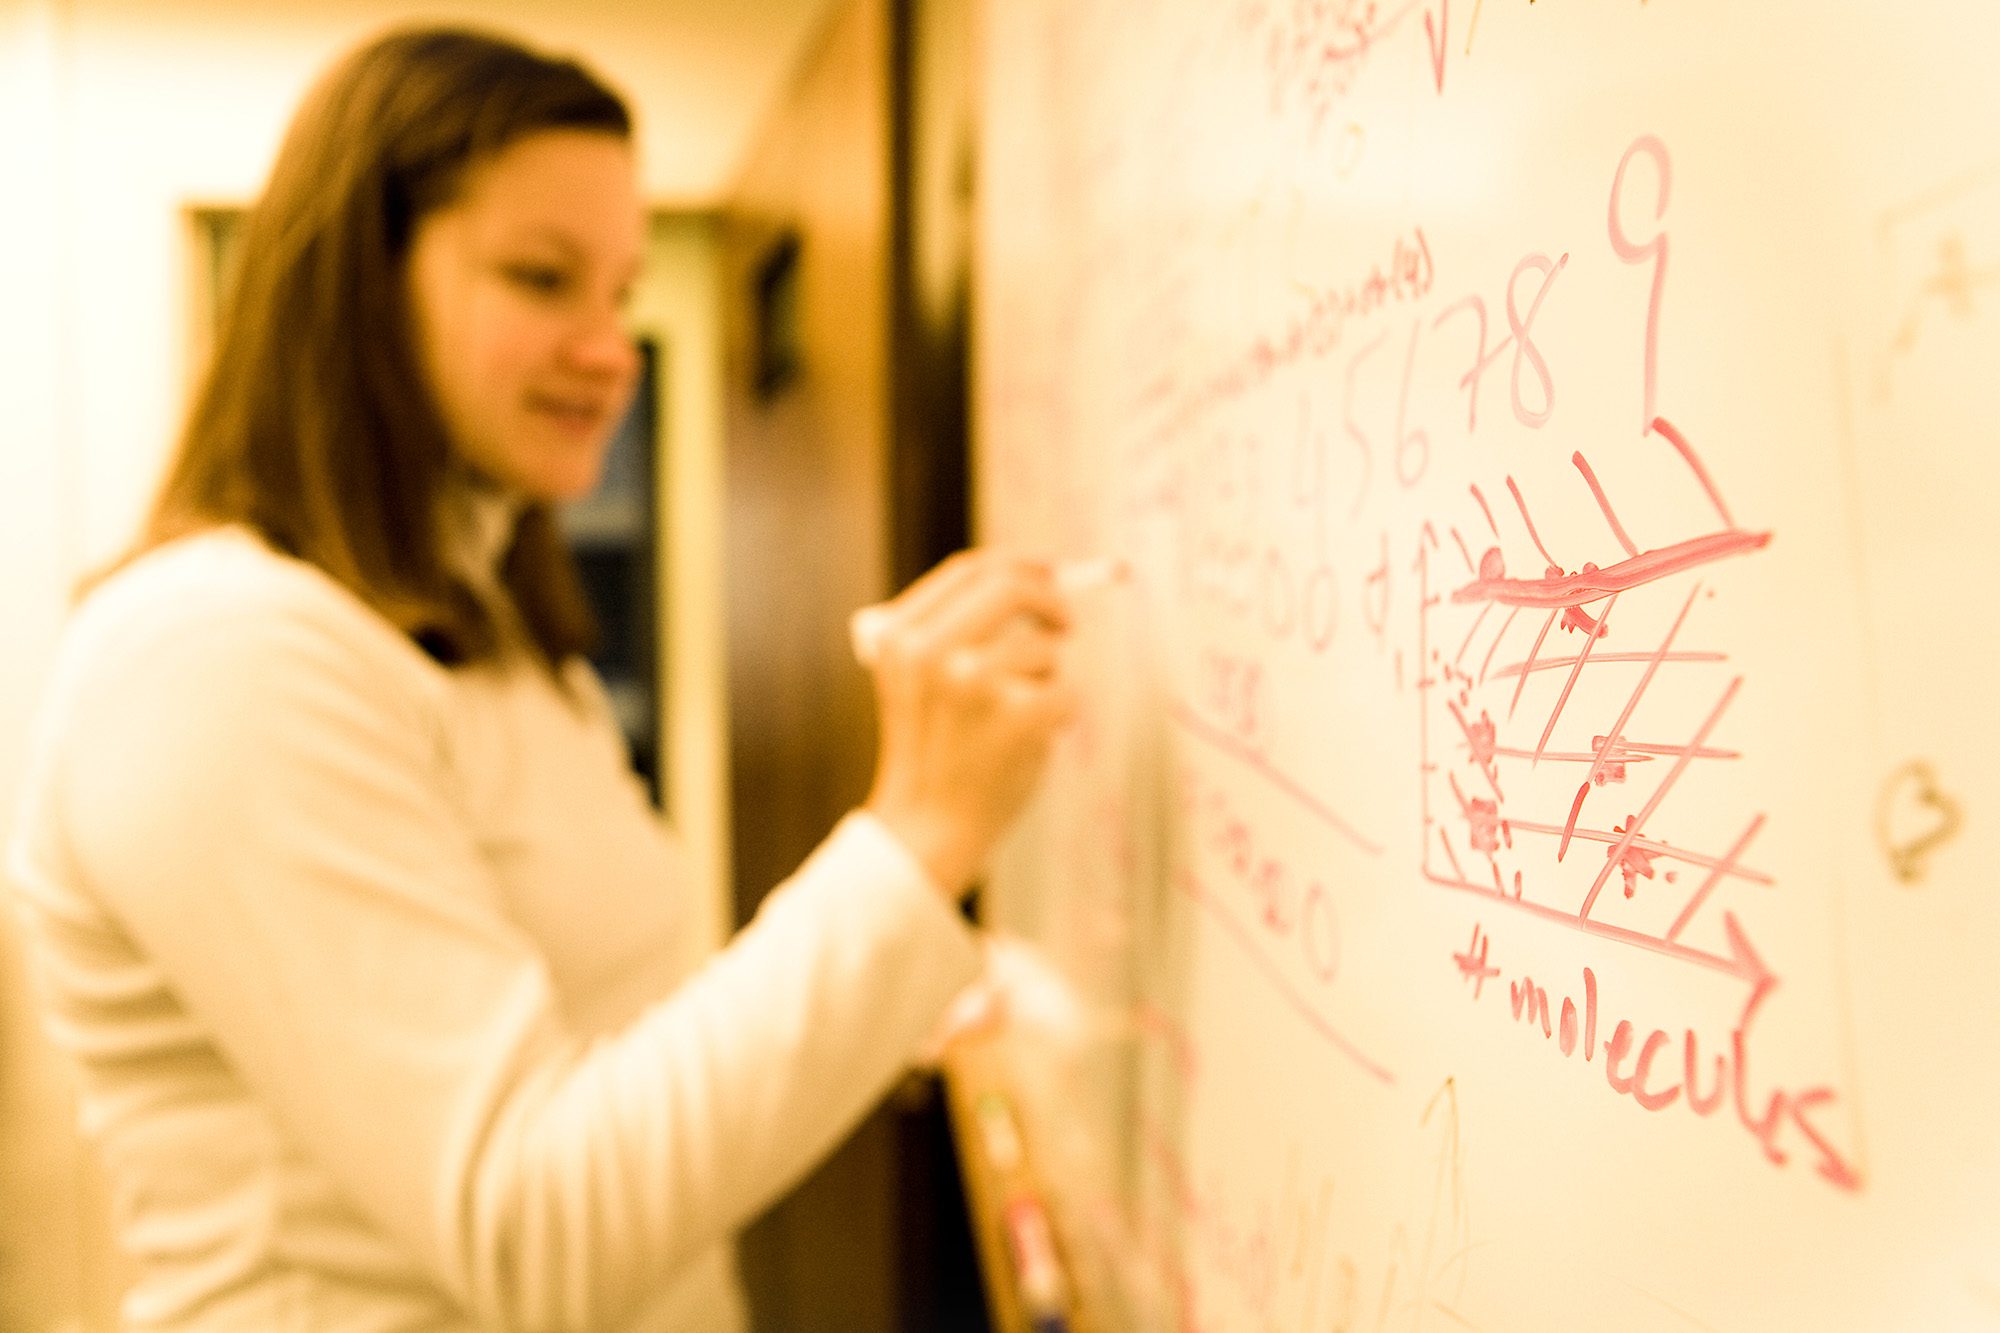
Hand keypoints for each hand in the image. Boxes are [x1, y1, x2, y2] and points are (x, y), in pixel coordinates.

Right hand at [859, 550, 1076, 897]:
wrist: (927, 828)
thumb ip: (957, 628)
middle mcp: (933, 652)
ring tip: (1017, 720)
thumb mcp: (917, 679)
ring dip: (1046, 678)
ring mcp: (977, 683)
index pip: (969, 570)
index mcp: (900, 636)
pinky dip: (1061, 715)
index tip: (1047, 571)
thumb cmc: (935, 750)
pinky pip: (1068, 690)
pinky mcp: (1021, 716)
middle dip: (1052, 599)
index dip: (1016, 562)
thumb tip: (1041, 577)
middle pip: (1013, 587)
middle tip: (1067, 622)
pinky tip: (1029, 744)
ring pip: (1045, 649)